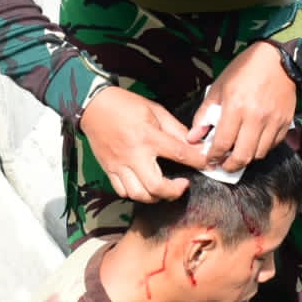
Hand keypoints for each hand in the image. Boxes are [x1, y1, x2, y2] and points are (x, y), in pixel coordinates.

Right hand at [80, 87, 209, 201]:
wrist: (94, 106)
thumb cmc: (125, 105)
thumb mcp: (155, 110)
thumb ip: (175, 129)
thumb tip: (193, 142)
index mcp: (148, 137)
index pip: (180, 154)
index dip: (198, 161)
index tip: (207, 165)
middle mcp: (134, 154)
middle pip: (157, 187)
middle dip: (174, 192)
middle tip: (182, 185)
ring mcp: (120, 165)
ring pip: (139, 194)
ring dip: (156, 196)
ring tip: (164, 188)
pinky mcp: (109, 170)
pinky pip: (123, 192)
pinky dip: (136, 194)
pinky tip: (144, 186)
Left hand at [189, 42, 296, 173]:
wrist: (278, 61)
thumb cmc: (245, 71)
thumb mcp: (218, 88)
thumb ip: (204, 114)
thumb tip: (194, 136)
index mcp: (236, 107)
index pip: (223, 143)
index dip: (214, 156)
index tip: (210, 159)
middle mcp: (255, 117)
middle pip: (242, 156)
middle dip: (230, 166)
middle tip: (223, 164)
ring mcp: (272, 122)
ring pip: (258, 154)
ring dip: (246, 158)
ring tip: (238, 153)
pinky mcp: (285, 123)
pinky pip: (272, 145)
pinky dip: (261, 148)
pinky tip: (253, 142)